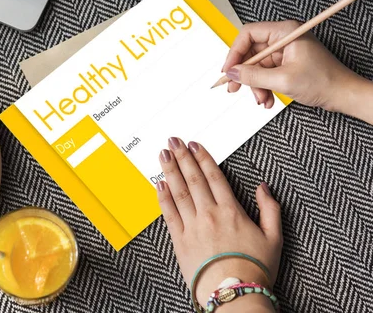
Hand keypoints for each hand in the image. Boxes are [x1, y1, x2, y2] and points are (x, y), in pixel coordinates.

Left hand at [157, 138, 281, 309]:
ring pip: (178, 192)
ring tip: (163, 154)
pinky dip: (163, 197)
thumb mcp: (274, 238)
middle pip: (193, 179)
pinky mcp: (179, 240)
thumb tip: (262, 187)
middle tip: (173, 140)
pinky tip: (159, 184)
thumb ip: (270, 209)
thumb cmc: (255, 269)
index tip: (194, 145)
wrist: (235, 293)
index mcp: (231, 211)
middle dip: (182, 157)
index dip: (203, 158)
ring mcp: (192, 226)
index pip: (214, 177)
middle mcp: (209, 214)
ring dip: (170, 170)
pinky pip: (169, 213)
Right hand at [221, 20, 365, 112]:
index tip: (229, 69)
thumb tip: (233, 73)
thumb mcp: (283, 79)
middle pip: (250, 52)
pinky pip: (265, 74)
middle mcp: (283, 39)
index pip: (248, 34)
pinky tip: (267, 98)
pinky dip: (263, 87)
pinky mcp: (285, 64)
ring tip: (261, 99)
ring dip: (255, 85)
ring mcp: (284, 52)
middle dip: (245, 74)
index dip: (235, 52)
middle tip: (235, 88)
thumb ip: (254, 76)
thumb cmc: (325, 81)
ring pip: (257, 66)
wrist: (343, 95)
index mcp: (285, 32)